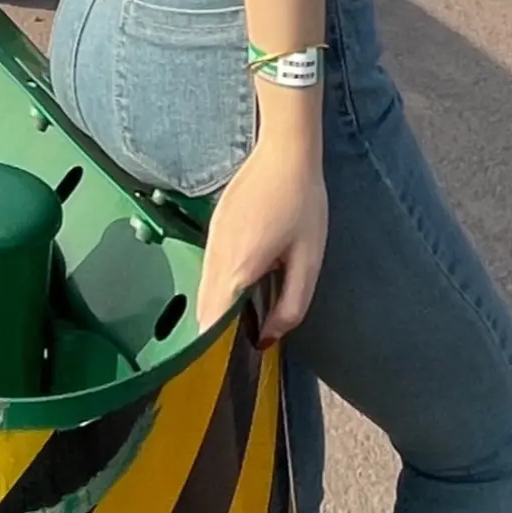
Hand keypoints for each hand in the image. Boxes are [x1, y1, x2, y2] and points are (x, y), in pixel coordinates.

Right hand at [197, 121, 328, 342]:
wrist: (285, 151)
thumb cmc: (303, 203)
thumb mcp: (309, 258)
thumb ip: (292, 304)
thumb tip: (268, 337)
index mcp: (238, 267)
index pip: (211, 320)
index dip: (216, 346)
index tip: (228, 361)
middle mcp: (216, 255)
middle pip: (203, 307)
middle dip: (215, 331)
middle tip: (237, 347)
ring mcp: (210, 239)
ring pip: (203, 288)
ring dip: (216, 307)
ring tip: (241, 320)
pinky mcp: (213, 226)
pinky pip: (208, 267)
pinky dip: (217, 285)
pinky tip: (241, 285)